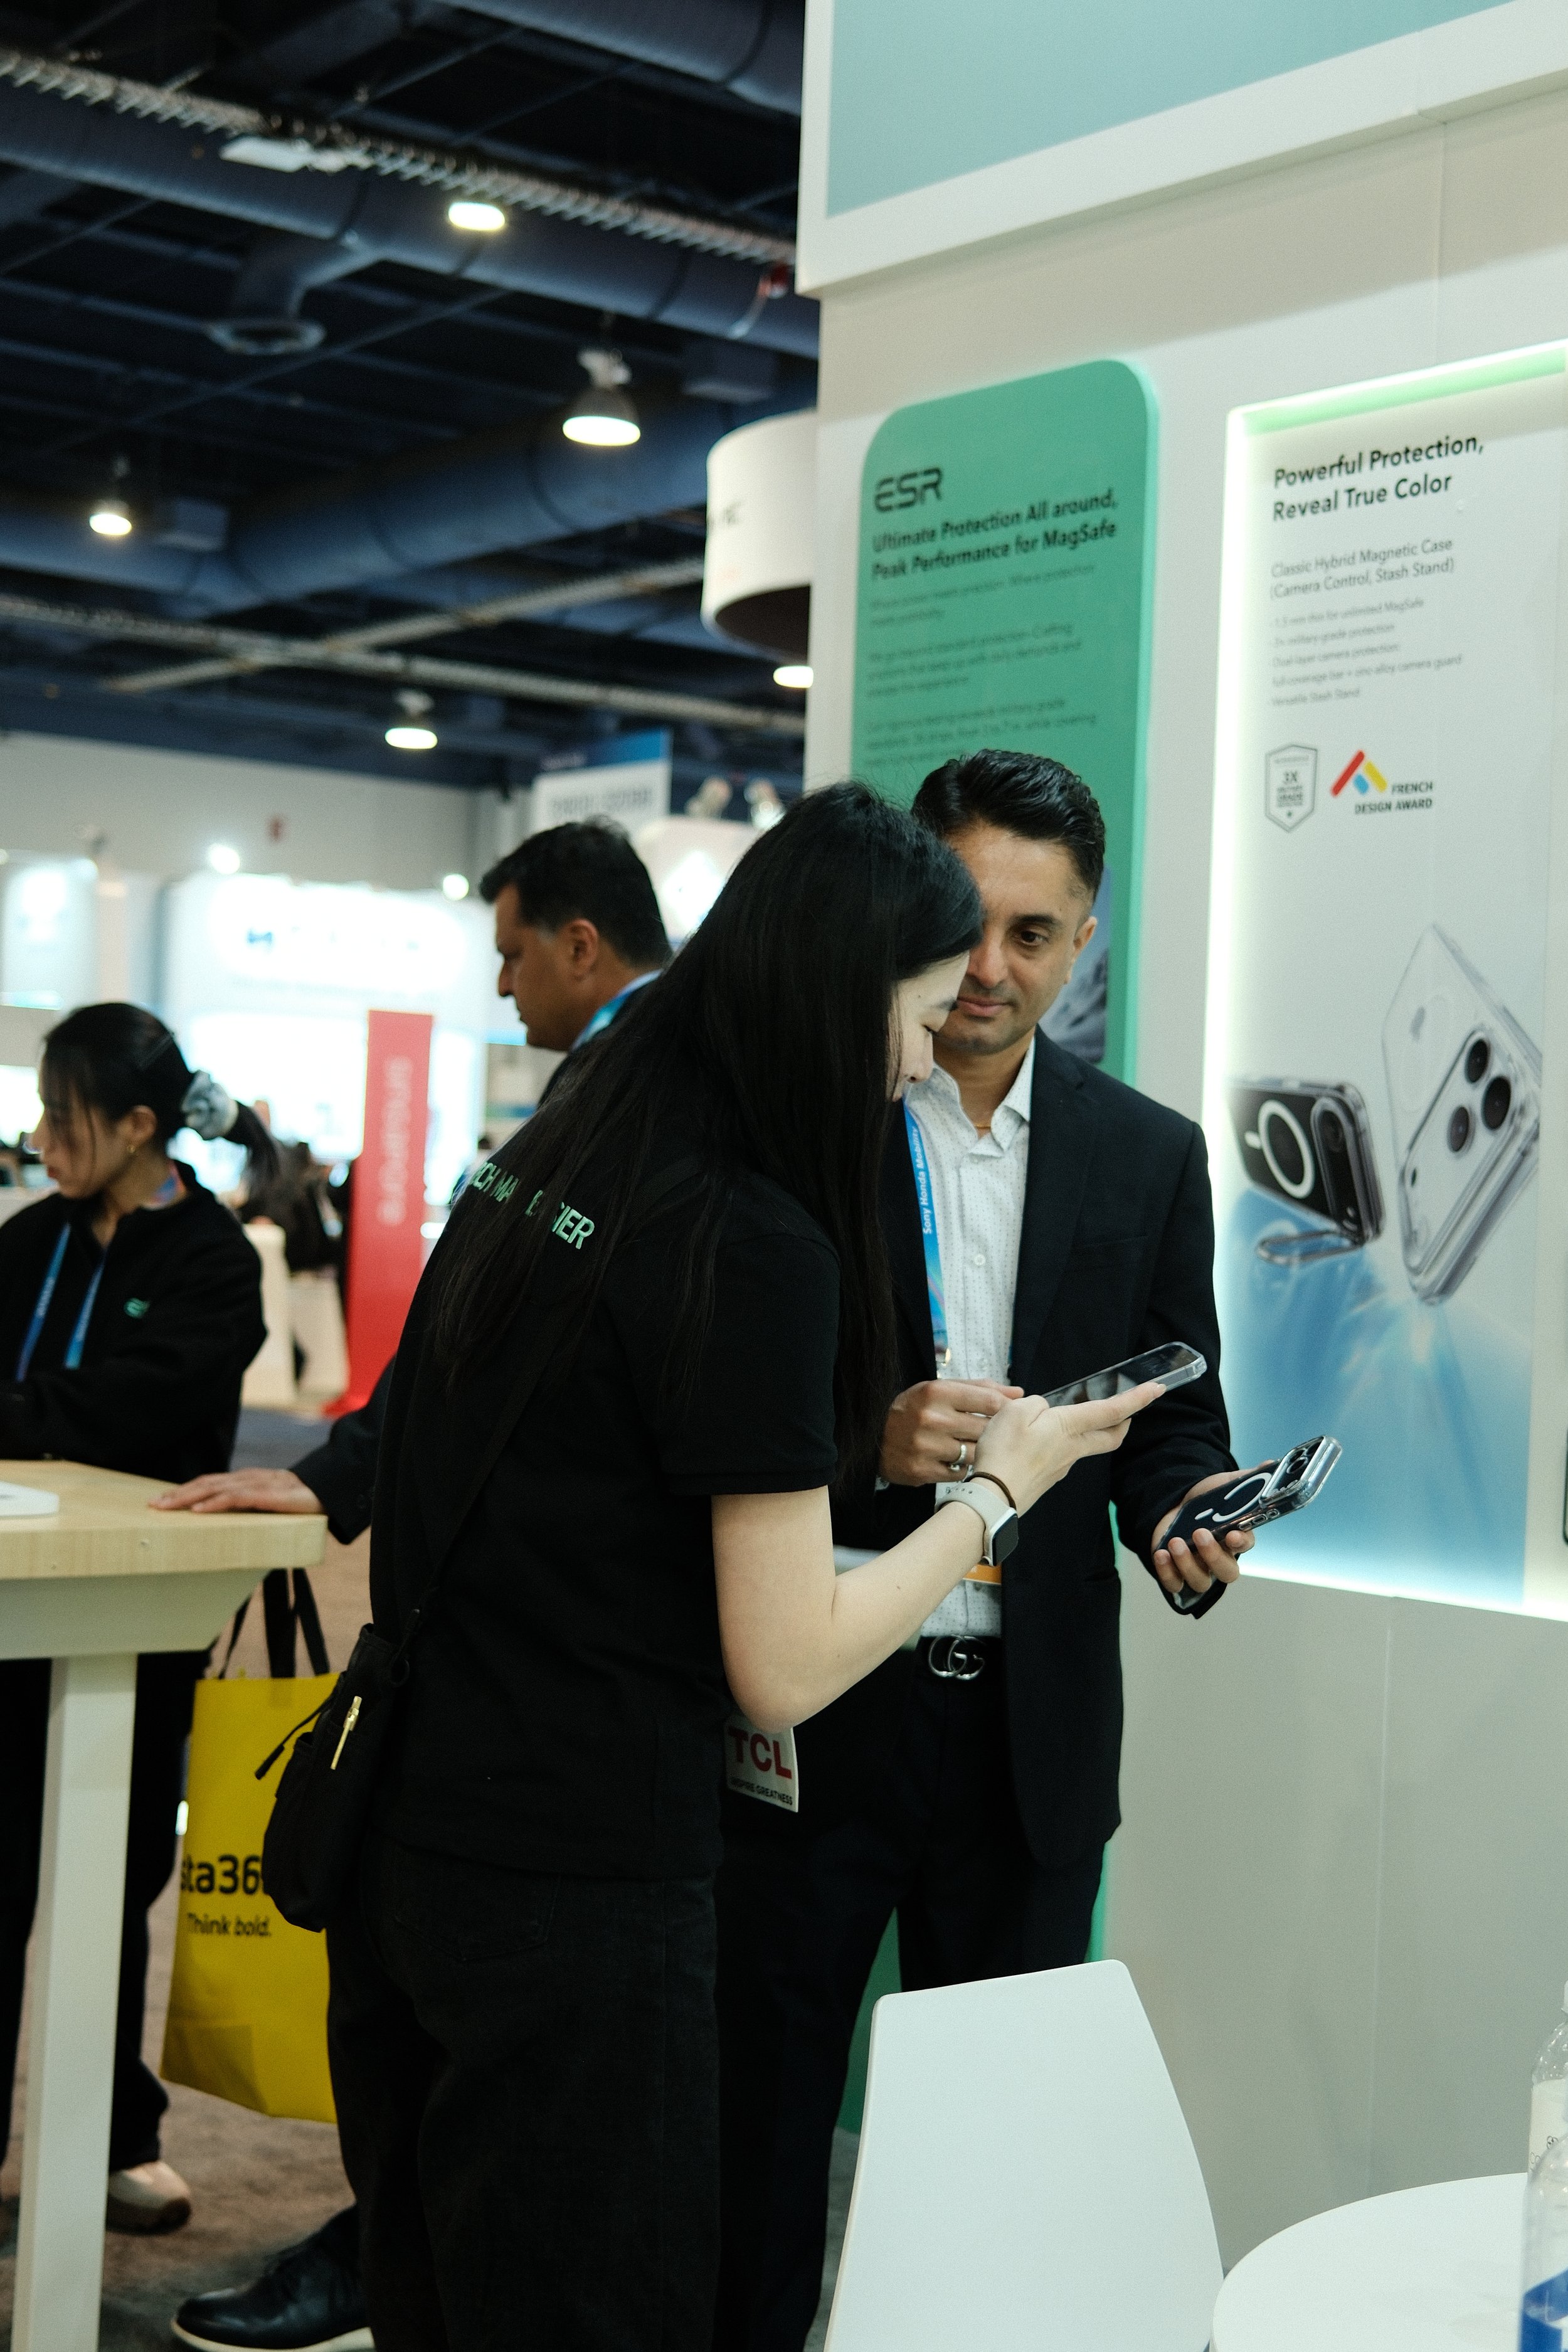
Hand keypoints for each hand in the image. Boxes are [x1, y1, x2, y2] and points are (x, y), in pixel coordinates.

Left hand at [151, 1468, 321, 1515]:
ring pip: (213, 1488)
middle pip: (204, 1483)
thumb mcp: (270, 1504)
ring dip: (186, 1497)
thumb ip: (251, 1509)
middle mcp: (246, 1478)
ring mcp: (256, 1485)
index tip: (162, 1500)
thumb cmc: (301, 1501)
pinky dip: (213, 1503)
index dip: (184, 1490)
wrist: (330, 1491)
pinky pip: (235, 1498)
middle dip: (176, 1493)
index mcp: (246, 1480)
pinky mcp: (266, 1495)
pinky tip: (198, 1510)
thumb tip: (232, 1525)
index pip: (208, 1483)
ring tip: (165, 1507)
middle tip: (152, 1504)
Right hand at [878, 1379, 1022, 1485]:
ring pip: (976, 1453)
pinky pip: (961, 1472)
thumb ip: (980, 1389)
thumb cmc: (914, 1409)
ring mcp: (926, 1447)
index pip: (989, 1399)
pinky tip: (955, 1459)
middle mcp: (932, 1418)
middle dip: (995, 1433)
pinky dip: (963, 1467)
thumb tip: (1018, 1392)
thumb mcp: (940, 1389)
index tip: (1013, 1414)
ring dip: (980, 1452)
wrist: (873, 1437)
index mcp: (937, 1392)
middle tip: (995, 1435)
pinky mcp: (922, 1471)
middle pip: (985, 1428)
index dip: (1007, 1408)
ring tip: (972, 1446)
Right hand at [971, 1382, 1164, 1517]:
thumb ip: (1036, 1405)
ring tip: (1066, 1417)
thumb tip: (1046, 1410)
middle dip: (1124, 1422)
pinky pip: (1063, 1457)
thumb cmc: (1004, 1453)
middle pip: (1112, 1436)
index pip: (1112, 1411)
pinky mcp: (1049, 1478)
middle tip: (1127, 1409)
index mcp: (1068, 1427)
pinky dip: (1062, 1445)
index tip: (1157, 1388)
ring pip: (1087, 1446)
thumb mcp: (1015, 1412)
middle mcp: (1073, 1449)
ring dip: (1089, 1432)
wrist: (993, 1498)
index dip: (1137, 1399)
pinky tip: (1040, 1441)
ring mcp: (1062, 1467)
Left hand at [1150, 1467, 1260, 1599]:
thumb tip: (1270, 1464)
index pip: (1245, 1547)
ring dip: (1187, 1565)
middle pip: (1227, 1572)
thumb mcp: (1225, 1485)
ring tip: (1175, 1542)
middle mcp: (1220, 1558)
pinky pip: (1174, 1584)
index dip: (1241, 1544)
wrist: (1175, 1503)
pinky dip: (1167, 1573)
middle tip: (1199, 1533)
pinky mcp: (1175, 1572)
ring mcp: (1198, 1568)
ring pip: (1201, 1582)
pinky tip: (1161, 1554)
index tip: (1232, 1535)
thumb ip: (1247, 1479)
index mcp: (1236, 1538)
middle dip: (1213, 1556)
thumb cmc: (1206, 1499)